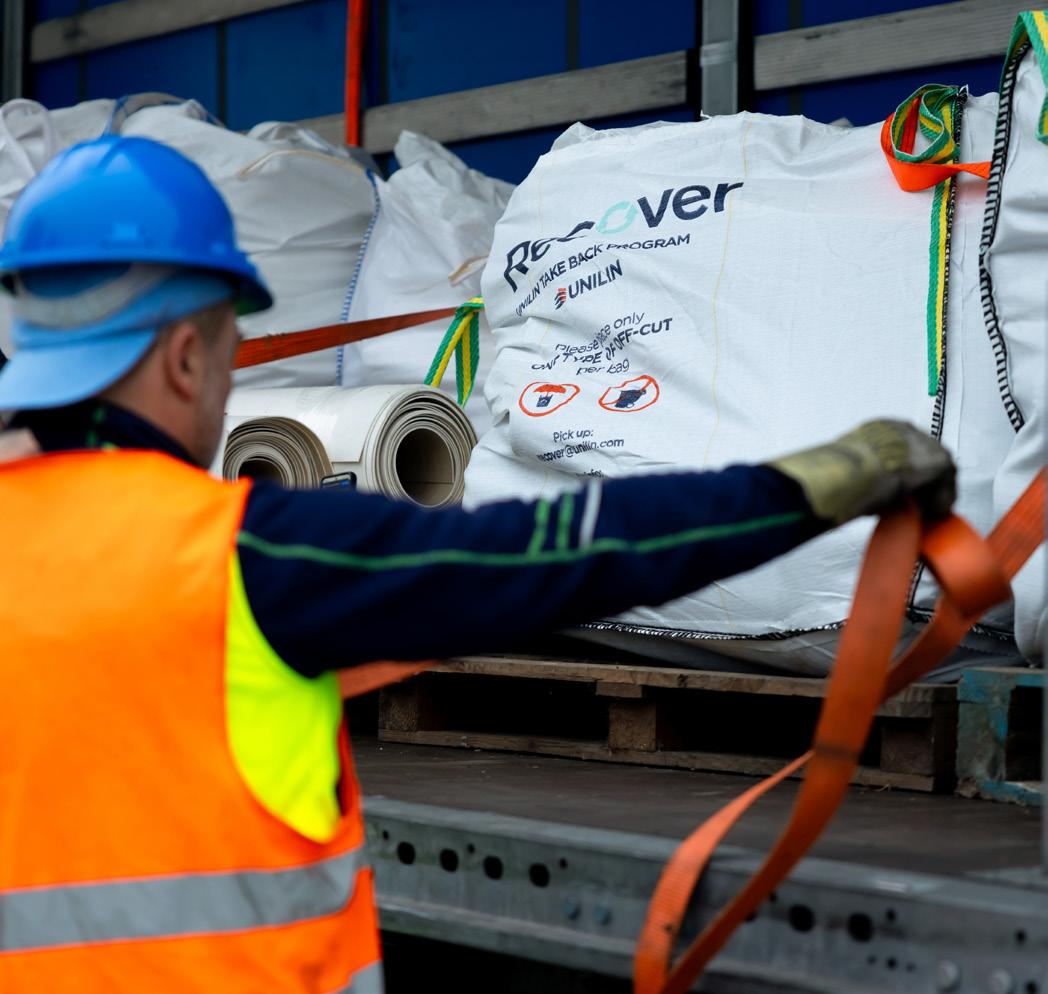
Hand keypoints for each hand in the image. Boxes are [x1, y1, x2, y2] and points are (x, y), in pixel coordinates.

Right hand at [768, 420, 955, 523]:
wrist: (848, 471)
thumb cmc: (836, 472)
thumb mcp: (844, 470)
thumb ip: (853, 475)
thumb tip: (842, 495)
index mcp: (880, 429)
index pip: (900, 449)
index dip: (902, 472)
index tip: (899, 489)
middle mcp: (905, 430)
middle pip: (924, 457)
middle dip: (923, 481)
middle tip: (917, 504)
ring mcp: (925, 444)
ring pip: (937, 471)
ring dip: (932, 492)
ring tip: (925, 513)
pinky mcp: (939, 461)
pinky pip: (945, 485)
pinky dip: (940, 501)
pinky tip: (931, 515)